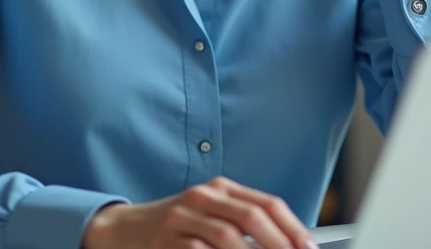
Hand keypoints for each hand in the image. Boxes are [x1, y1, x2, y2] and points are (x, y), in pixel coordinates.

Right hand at [82, 176, 317, 248]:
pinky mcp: (164, 242)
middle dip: (279, 243)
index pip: (266, 203)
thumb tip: (287, 243)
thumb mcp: (208, 215)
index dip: (292, 228)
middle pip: (250, 217)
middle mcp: (201, 198)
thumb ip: (242, 223)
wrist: (121, 230)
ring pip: (226, 237)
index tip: (309, 248)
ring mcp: (180, 220)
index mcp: (219, 189)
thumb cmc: (174, 227)